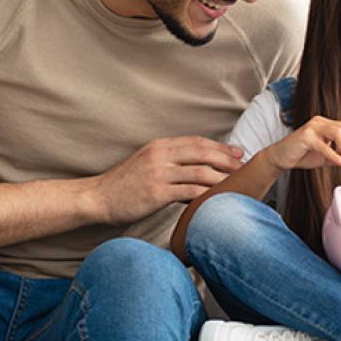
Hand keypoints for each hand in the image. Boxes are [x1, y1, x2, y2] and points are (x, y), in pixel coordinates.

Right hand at [92, 136, 243, 224]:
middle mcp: (160, 155)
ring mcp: (158, 173)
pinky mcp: (156, 192)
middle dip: (226, 159)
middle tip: (244, 166)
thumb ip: (169, 163)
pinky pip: (188, 191)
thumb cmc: (122, 185)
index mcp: (159, 146)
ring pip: (199, 171)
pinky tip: (218, 198)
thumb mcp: (146, 165)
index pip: (196, 142)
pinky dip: (206, 194)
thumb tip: (196, 171)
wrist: (97, 198)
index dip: (219, 147)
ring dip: (221, 177)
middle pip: (201, 152)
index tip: (237, 152)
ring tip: (237, 183)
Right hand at [266, 115, 340, 171]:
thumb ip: (338, 156)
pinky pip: (324, 145)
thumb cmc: (301, 155)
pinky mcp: (305, 135)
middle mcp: (320, 122)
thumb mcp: (325, 157)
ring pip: (338, 133)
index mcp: (326, 124)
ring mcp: (312, 127)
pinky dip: (335, 155)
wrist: (281, 158)